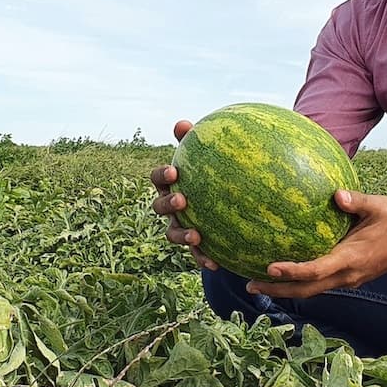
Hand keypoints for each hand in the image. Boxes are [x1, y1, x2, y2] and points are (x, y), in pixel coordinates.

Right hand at [150, 119, 217, 269]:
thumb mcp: (209, 158)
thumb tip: (181, 123)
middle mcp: (171, 206)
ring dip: (181, 235)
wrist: (227, 207)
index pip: (159, 178)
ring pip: (172, 234)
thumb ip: (198, 141)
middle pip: (159, 206)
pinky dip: (202, 258)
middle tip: (182, 200)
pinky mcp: (195, 247)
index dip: (162, 176)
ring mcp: (180, 227)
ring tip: (196, 236)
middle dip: (167, 204)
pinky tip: (216, 263)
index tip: (175, 172)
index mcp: (172, 184)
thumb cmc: (213, 175)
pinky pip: (196, 255)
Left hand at [246, 189, 386, 299]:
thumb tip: (335, 194)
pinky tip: (286, 274)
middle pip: (307, 290)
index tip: (269, 267)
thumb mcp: (377, 206)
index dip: (292, 271)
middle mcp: (348, 274)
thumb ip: (355, 201)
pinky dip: (301, 283)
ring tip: (259, 283)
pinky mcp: (350, 277)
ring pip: (313, 291)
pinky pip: (321, 283)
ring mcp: (349, 279)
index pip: (316, 270)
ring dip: (287, 289)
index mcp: (352, 258)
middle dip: (279, 290)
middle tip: (250, 285)